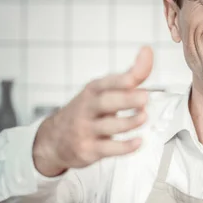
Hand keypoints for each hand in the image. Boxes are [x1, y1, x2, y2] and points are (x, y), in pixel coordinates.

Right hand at [33, 46, 153, 176]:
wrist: (54, 139)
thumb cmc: (86, 112)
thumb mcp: (102, 91)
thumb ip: (130, 75)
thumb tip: (148, 52)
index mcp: (93, 91)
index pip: (106, 83)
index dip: (121, 80)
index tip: (134, 78)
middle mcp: (88, 108)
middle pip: (105, 102)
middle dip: (125, 99)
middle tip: (144, 97)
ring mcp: (86, 130)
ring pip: (108, 126)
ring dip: (128, 122)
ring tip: (144, 117)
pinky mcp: (89, 150)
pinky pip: (108, 149)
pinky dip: (124, 147)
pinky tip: (138, 142)